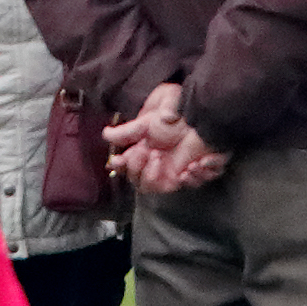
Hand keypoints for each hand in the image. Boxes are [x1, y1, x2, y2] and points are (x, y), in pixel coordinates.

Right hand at [106, 86, 224, 192]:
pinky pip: (186, 186)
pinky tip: (195, 165)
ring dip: (160, 176)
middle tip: (153, 154)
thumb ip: (126, 131)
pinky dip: (192, 178)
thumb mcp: (147, 122)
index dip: (121, 166)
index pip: (125, 166)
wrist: (201, 118)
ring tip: (170, 162)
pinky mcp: (191, 174)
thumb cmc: (175, 117)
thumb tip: (105, 134)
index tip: (119, 160)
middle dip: (141, 169)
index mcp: (143, 151)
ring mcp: (172, 171)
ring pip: (156, 188)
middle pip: (137, 181)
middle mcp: (155, 164)